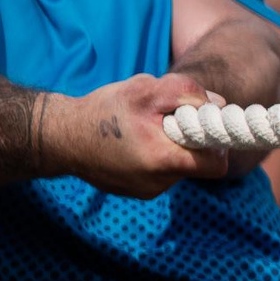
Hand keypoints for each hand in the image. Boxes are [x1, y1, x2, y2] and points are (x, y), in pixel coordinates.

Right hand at [43, 73, 228, 198]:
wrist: (60, 137)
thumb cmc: (103, 111)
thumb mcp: (146, 89)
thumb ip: (187, 93)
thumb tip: (219, 105)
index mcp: (163, 161)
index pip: (216, 164)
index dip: (218, 142)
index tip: (206, 123)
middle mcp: (158, 184)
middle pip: (197, 162)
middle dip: (190, 138)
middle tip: (167, 118)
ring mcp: (147, 191)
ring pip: (179, 165)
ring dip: (171, 144)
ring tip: (144, 127)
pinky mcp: (136, 191)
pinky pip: (161, 172)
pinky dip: (156, 154)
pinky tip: (134, 140)